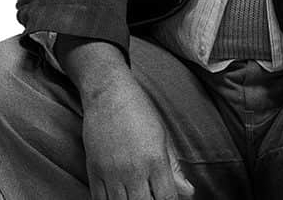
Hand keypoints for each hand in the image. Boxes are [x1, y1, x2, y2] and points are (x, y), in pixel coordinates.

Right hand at [81, 82, 193, 199]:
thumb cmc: (140, 112)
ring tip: (135, 197)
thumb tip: (189, 192)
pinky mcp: (93, 171)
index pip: (166, 199)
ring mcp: (111, 172)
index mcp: (155, 160)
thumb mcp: (163, 137)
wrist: (108, 94)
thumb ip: (174, 168)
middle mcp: (133, 170)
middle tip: (151, 198)